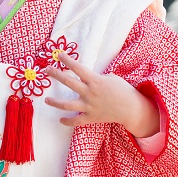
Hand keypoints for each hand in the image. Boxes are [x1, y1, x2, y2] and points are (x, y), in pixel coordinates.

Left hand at [43, 52, 158, 137]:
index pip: (78, 68)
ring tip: (46, 100)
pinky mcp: (91, 117)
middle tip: (46, 70)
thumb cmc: (122, 90)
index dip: (67, 60)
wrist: (131, 108)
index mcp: (95, 80)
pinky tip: (60, 119)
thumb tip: (85, 77)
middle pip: (69, 82)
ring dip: (55, 102)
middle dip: (56, 75)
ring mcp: (89, 106)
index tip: (58, 54)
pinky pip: (76, 121)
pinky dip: (67, 121)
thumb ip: (96, 77)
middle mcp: (89, 92)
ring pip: (68, 105)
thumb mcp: (111, 77)